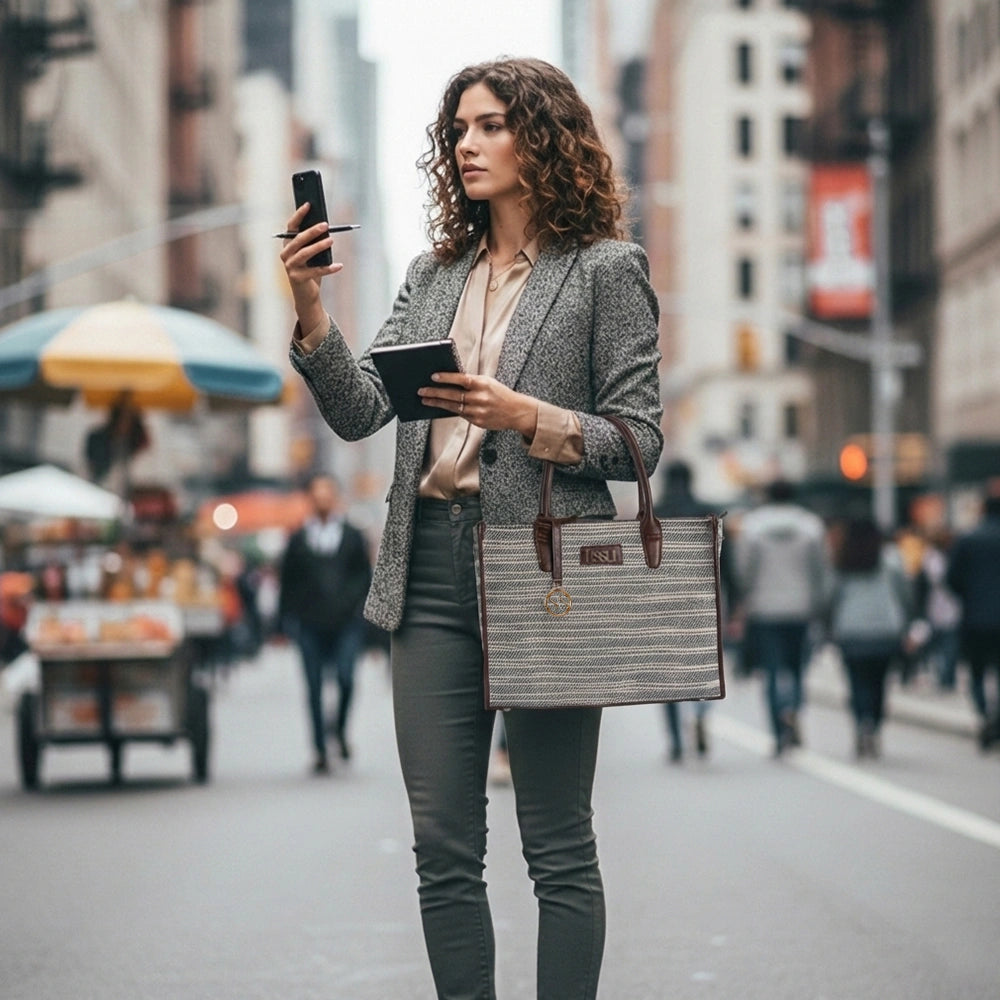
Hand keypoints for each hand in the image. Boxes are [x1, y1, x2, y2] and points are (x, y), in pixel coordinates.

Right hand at [279, 204, 343, 329]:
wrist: (307, 296)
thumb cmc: (310, 271)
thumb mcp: (312, 255)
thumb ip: (314, 242)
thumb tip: (326, 227)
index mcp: (288, 245)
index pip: (291, 227)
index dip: (299, 215)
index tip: (309, 204)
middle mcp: (286, 255)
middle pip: (299, 239)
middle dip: (312, 231)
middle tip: (326, 225)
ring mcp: (290, 267)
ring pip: (305, 253)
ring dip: (319, 246)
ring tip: (332, 241)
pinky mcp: (298, 278)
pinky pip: (316, 271)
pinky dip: (328, 268)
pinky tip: (339, 266)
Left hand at [418, 372, 537, 436]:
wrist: (516, 412)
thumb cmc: (500, 394)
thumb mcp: (488, 383)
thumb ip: (471, 382)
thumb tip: (449, 380)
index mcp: (483, 384)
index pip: (461, 379)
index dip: (446, 377)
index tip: (433, 376)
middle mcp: (480, 398)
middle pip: (453, 395)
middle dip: (435, 392)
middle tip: (421, 391)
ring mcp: (478, 411)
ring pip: (453, 407)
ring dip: (437, 403)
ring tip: (425, 400)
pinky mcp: (478, 422)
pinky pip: (460, 415)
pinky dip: (449, 410)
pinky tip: (439, 407)